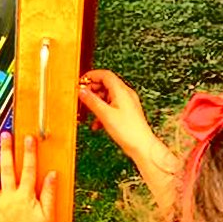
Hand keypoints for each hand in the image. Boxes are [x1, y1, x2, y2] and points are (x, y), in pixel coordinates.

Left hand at [0, 133, 56, 221]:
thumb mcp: (49, 215)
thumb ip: (49, 193)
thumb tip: (52, 174)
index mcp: (25, 196)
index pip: (28, 169)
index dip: (29, 153)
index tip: (28, 138)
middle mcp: (9, 197)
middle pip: (7, 169)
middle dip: (6, 150)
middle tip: (4, 135)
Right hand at [78, 69, 179, 215]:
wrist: (142, 146)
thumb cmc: (128, 131)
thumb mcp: (105, 114)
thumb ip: (91, 101)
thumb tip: (81, 91)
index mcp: (122, 91)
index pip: (105, 74)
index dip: (91, 76)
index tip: (80, 83)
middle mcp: (125, 94)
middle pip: (105, 84)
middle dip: (92, 90)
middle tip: (82, 97)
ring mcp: (126, 103)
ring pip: (107, 96)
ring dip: (96, 102)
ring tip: (87, 111)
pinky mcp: (126, 113)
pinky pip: (110, 106)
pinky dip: (101, 111)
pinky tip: (96, 124)